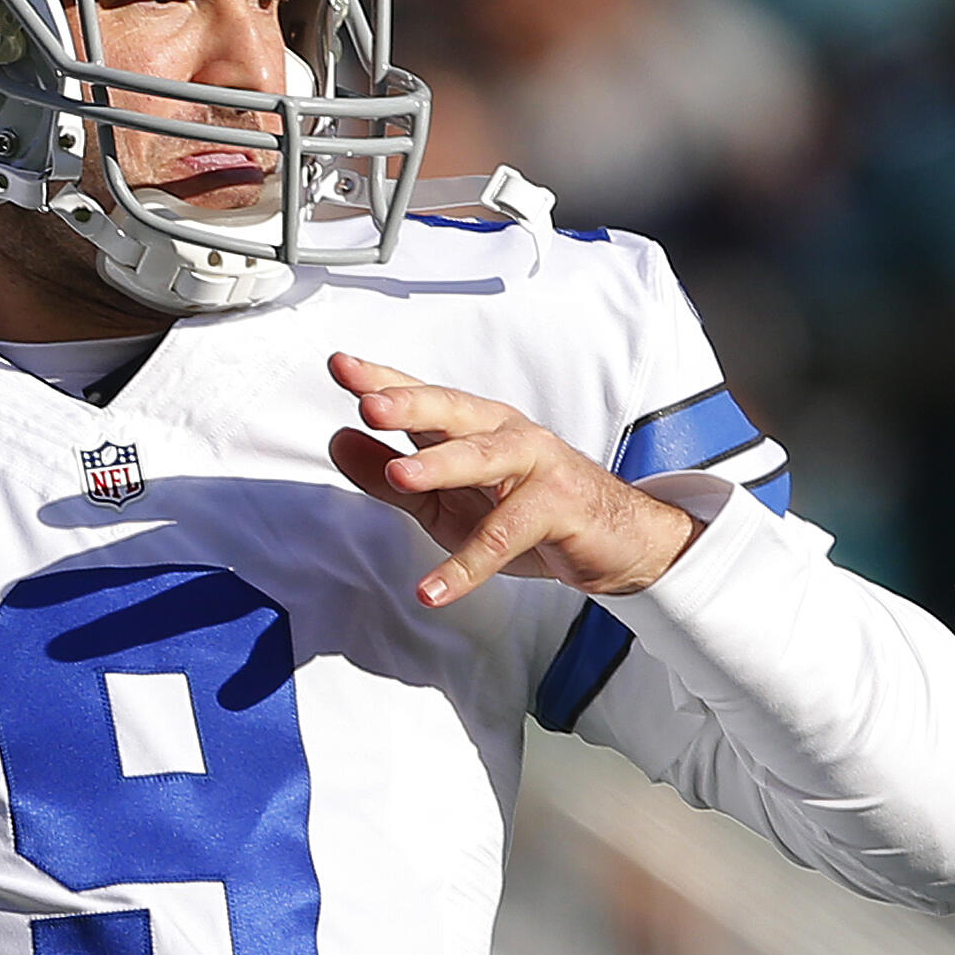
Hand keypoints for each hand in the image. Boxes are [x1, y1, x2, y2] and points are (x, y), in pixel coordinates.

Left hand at [326, 352, 699, 604]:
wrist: (615, 541)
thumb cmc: (529, 512)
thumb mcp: (446, 499)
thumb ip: (390, 476)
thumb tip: (338, 442)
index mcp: (474, 426)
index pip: (423, 397)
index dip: (382, 380)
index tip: (340, 366)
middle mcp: (505, 434)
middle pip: (454, 412)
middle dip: (411, 405)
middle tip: (370, 405)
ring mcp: (536, 466)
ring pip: (485, 459)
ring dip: (440, 466)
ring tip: (399, 476)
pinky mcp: (559, 507)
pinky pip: (507, 537)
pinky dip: (467, 566)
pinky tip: (433, 588)